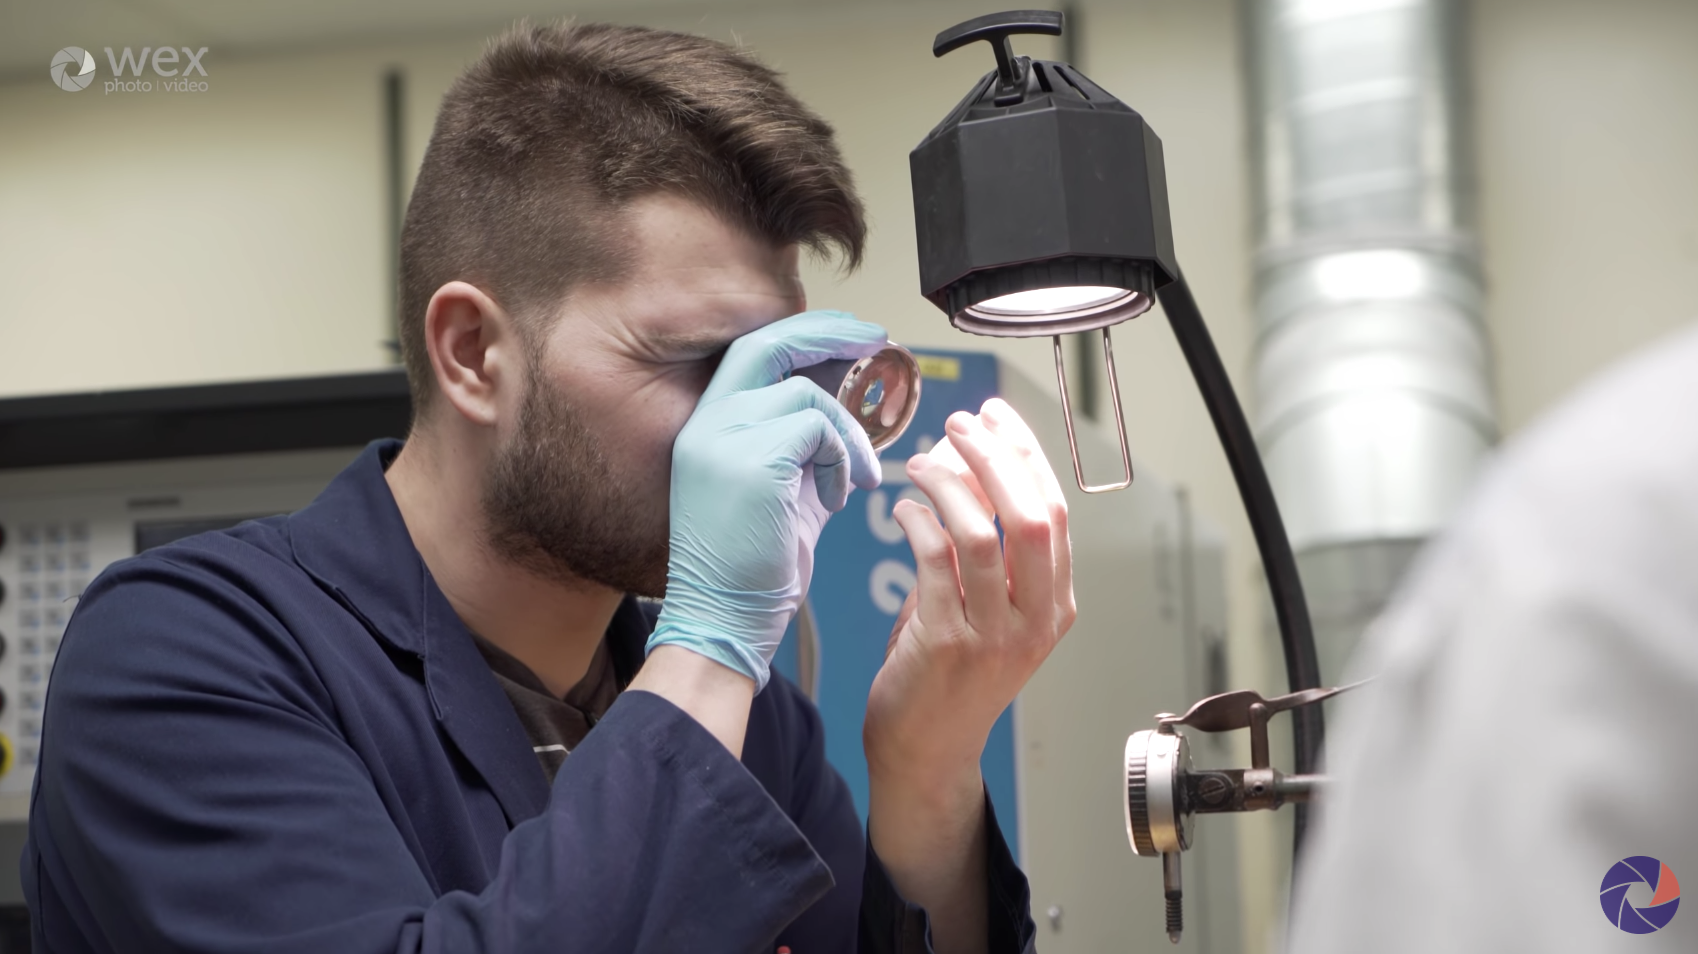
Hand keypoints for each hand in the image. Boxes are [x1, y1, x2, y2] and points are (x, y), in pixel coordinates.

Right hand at [646, 311, 885, 690]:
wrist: (726, 618)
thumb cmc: (755, 565)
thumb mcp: (782, 487)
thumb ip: (804, 443)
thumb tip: (847, 405)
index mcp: (707, 426)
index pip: (752, 352)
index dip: (802, 332)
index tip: (848, 333)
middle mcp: (706, 423)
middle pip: (768, 345)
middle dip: (826, 332)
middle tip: (874, 337)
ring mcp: (722, 439)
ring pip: (807, 397)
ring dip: (847, 437)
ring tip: (853, 482)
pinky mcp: (751, 462)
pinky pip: (818, 430)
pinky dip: (841, 460)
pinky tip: (835, 500)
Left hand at [862, 398, 1073, 953]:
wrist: (927, 752)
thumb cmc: (950, 675)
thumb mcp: (986, 607)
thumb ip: (982, 545)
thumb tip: (964, 464)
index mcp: (1056, 605)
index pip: (1055, 512)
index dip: (1026, 455)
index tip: (997, 417)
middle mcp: (1036, 620)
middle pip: (1032, 517)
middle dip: (994, 458)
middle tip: (960, 424)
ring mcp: (995, 635)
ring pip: (982, 535)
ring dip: (950, 485)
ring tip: (923, 463)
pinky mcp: (948, 643)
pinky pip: (936, 562)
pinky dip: (919, 523)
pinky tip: (905, 509)